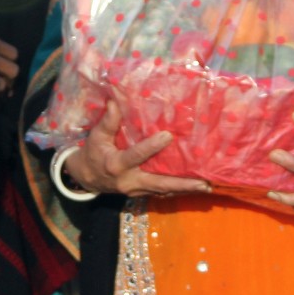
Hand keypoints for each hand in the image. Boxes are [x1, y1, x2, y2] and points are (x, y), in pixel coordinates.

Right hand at [59, 99, 210, 198]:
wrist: (87, 178)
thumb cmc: (93, 153)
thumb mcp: (97, 137)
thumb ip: (108, 121)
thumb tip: (115, 100)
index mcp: (117, 164)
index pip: (137, 155)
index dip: (152, 146)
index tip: (168, 136)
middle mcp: (129, 180)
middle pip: (159, 183)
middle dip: (182, 184)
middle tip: (204, 183)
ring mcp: (136, 190)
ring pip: (164, 191)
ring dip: (185, 189)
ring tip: (207, 187)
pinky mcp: (141, 194)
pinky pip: (162, 193)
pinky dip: (178, 191)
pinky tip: (194, 188)